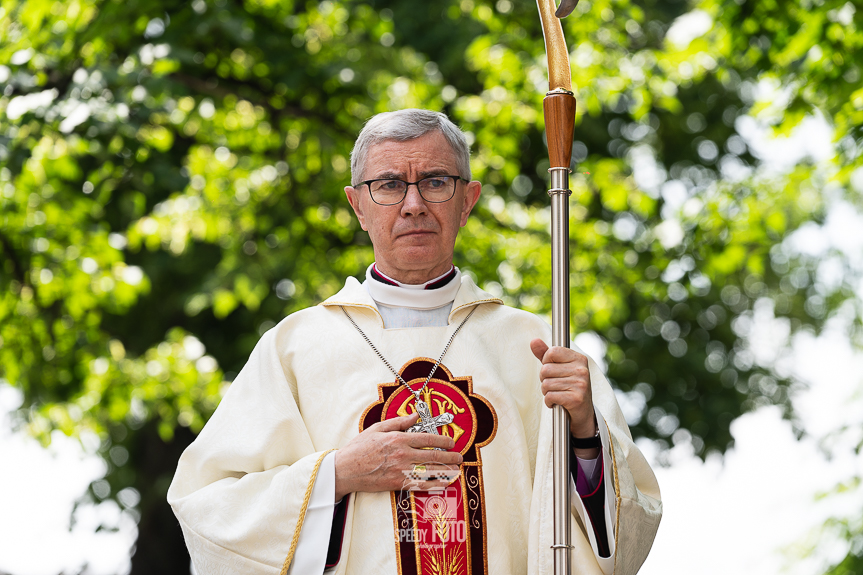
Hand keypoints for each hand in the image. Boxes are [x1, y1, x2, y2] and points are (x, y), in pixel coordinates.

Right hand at [334, 413, 462, 500]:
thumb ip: (398, 422)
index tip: (451, 442)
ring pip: (430, 471)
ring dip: (447, 471)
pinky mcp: (398, 484)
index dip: (443, 440)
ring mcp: (401, 471)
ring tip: (456, 470)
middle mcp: (403, 454)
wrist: (346, 470)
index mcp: (399, 439)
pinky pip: (421, 485)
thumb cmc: (359, 448)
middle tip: (459, 457)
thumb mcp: (377, 428)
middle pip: (433, 456)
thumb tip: (414, 415)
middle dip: (450, 457)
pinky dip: (435, 484)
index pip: (427, 438)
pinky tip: (444, 483)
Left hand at [530, 339, 598, 457]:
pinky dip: (549, 402)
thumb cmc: (569, 387)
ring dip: (547, 392)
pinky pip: (549, 396)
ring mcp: (580, 384)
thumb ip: (546, 355)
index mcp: (579, 358)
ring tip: (557, 394)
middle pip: (546, 369)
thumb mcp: (559, 369)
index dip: (546, 362)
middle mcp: (582, 370)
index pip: (552, 352)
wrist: (583, 413)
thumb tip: (533, 341)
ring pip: (546, 384)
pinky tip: (556, 403)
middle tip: (555, 386)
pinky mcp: (576, 399)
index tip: (553, 371)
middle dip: (545, 380)